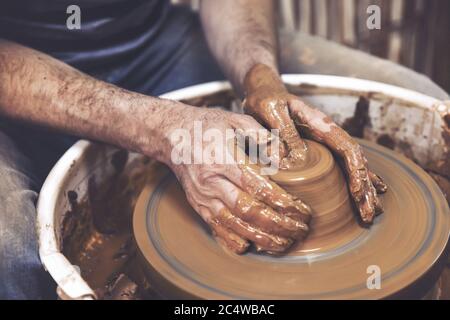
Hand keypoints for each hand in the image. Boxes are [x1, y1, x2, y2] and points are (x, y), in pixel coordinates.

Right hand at [154, 103, 310, 253]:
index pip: (257, 187)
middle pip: (248, 211)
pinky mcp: (198, 206)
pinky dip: (235, 241)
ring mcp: (203, 197)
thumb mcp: (235, 119)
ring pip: (234, 225)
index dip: (282, 202)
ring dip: (262, 238)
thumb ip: (261, 135)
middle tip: (299, 229)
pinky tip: (254, 246)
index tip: (301, 209)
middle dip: (278, 225)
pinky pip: (217, 229)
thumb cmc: (207, 126)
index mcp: (223, 159)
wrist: (172, 136)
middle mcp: (211, 182)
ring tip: (284, 243)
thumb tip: (283, 156)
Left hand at [243, 64, 386, 222]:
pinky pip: (339, 168)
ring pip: (351, 167)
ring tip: (371, 214)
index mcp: (320, 124)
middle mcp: (328, 134)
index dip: (356, 171)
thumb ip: (281, 131)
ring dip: (362, 190)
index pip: (347, 148)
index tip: (358, 193)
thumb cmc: (265, 99)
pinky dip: (353, 182)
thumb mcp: (269, 110)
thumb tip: (291, 160)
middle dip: (364, 189)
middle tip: (369, 215)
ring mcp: (324, 143)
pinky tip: (361, 196)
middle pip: (355, 162)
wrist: (263, 92)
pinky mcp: (316, 151)